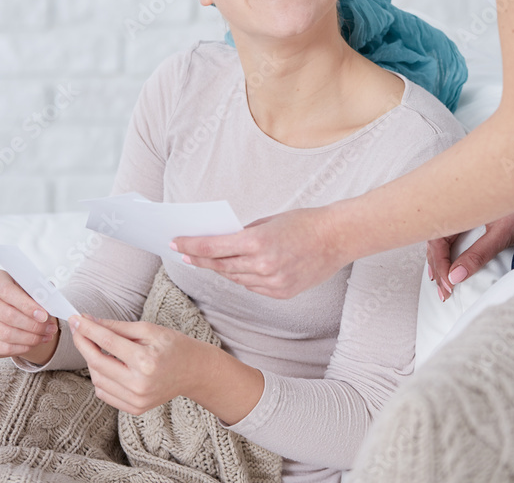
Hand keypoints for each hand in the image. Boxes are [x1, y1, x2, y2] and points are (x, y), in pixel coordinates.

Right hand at [0, 268, 59, 361]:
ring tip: (44, 336)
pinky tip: (32, 344)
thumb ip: (38, 291)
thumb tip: (49, 300)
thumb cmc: (21, 294)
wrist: (10, 307)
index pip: (7, 291)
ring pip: (4, 333)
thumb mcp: (30, 287)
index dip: (27, 305)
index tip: (44, 315)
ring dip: (29, 338)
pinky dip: (19, 348)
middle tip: (49, 328)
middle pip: (6, 315)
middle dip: (32, 324)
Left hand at [68, 314, 196, 415]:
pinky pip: (105, 394)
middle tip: (78, 329)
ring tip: (94, 345)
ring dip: (91, 360)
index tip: (76, 318)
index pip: (107, 342)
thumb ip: (118, 327)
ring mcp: (136, 400)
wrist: (193, 371)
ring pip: (98, 380)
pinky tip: (105, 364)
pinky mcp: (135, 409)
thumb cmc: (173, 346)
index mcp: (146, 361)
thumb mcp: (149, 329)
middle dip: (83, 343)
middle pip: (98, 363)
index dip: (88, 329)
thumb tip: (90, 321)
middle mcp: (139, 384)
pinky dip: (100, 377)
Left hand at [171, 206, 346, 298]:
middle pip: (220, 266)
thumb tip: (223, 241)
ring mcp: (272, 283)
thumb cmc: (304, 222)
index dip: (192, 246)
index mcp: (258, 242)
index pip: (214, 247)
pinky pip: (253, 287)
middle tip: (184, 254)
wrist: (337, 238)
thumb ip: (245, 233)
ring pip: (236, 279)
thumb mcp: (269, 220)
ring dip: (221, 269)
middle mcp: (263, 266)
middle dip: (199, 259)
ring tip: (208, 261)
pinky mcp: (281, 293)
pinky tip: (239, 269)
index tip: (176, 243)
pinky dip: (244, 278)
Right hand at [427, 205, 513, 300]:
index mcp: (458, 206)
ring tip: (441, 283)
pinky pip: (449, 234)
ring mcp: (460, 210)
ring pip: (439, 238)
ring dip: (439, 261)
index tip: (449, 283)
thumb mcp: (501, 233)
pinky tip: (444, 263)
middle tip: (444, 291)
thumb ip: (479, 254)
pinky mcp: (467, 215)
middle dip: (438, 267)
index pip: (437, 239)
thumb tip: (457, 275)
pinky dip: (445, 252)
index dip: (440, 263)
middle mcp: (456, 207)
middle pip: (435, 240)